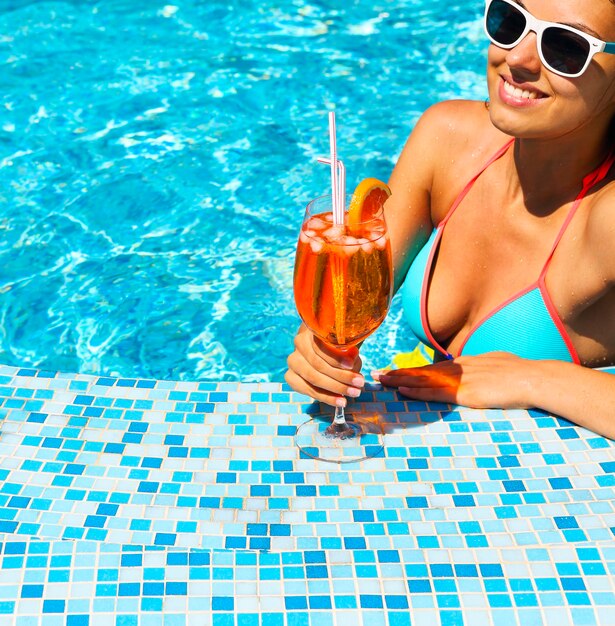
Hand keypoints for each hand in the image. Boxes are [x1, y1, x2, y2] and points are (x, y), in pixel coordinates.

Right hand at [285, 324, 363, 406]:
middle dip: (341, 376)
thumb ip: (349, 351)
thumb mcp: (347, 345)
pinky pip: (308, 390)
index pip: (320, 346)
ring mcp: (293, 361)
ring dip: (336, 388)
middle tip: (360, 383)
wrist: (324, 352)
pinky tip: (340, 401)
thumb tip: (352, 358)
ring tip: (354, 393)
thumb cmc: (340, 347)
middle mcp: (299, 343)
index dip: (336, 357)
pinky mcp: (291, 377)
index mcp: (312, 330)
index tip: (352, 365)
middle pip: (318, 364)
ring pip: (313, 378)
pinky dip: (326, 397)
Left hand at [375, 352, 536, 408]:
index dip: (413, 369)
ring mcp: (460, 380)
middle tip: (379, 374)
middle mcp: (458, 369)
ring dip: (401, 380)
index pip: (432, 367)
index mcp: (465, 363)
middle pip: (422, 370)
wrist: (533, 378)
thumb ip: (482, 368)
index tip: (397, 371)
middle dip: (399, 373)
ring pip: (423, 380)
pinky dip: (416, 391)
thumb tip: (479, 371)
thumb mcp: (496, 364)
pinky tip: (402, 390)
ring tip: (383, 381)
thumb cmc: (521, 373)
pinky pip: (435, 392)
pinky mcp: (464, 393)